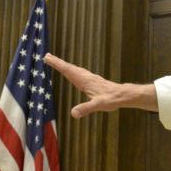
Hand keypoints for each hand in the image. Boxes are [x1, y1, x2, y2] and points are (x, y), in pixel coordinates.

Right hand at [43, 53, 157, 117]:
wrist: (123, 95)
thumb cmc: (111, 100)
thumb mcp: (98, 105)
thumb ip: (86, 108)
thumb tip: (73, 114)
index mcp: (84, 81)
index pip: (68, 70)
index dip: (57, 64)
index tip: (47, 57)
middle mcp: (86, 77)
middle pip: (69, 67)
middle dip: (58, 62)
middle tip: (47, 56)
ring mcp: (90, 78)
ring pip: (75, 69)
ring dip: (64, 65)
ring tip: (56, 61)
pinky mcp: (93, 80)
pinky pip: (79, 73)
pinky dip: (72, 69)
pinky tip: (73, 72)